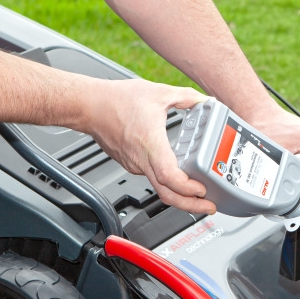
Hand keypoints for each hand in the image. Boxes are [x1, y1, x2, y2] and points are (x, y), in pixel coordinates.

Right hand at [82, 79, 217, 215]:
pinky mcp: (131, 164)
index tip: (202, 190)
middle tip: (209, 205)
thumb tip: (204, 100)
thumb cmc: (116, 101)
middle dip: (190, 204)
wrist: (90, 105)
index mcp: (150, 144)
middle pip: (166, 193)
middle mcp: (141, 160)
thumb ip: (186, 96)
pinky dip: (168, 182)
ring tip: (199, 193)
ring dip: (180, 194)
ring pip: (159, 187)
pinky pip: (151, 177)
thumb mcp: (159, 93)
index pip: (169, 177)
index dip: (187, 188)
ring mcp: (134, 164)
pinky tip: (179, 175)